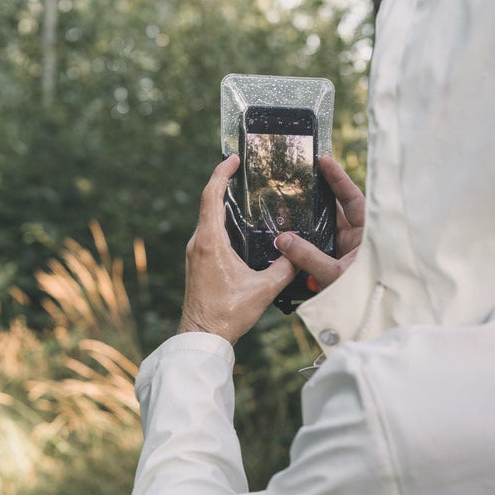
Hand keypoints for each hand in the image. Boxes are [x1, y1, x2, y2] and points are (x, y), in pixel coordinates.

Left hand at [178, 155, 296, 344]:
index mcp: (210, 242)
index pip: (211, 196)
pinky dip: (220, 221)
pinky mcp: (197, 263)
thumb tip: (299, 253)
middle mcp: (198, 243)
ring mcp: (195, 253)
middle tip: (244, 171)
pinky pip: (207, 233)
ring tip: (243, 193)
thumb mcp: (263, 289)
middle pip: (208, 203)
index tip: (233, 158)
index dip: (221, 173)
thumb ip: (285, 268)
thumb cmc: (228, 314)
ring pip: (207, 219)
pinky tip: (238, 226)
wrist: (201, 336)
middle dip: (224, 183)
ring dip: (222, 203)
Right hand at [273, 156, 364, 290]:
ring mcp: (345, 252)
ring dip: (308, 220)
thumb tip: (282, 238)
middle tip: (299, 176)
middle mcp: (357, 240)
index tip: (323, 160)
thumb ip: (307, 257)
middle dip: (319, 195)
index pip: (353, 198)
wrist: (367, 324)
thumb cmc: (360, 297)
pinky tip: (287, 234)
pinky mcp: (334, 266)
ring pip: (325, 229)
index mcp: (366, 235)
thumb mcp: (333, 275)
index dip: (338, 179)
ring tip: (289, 201)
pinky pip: (317, 247)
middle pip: (337, 210)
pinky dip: (304, 241)